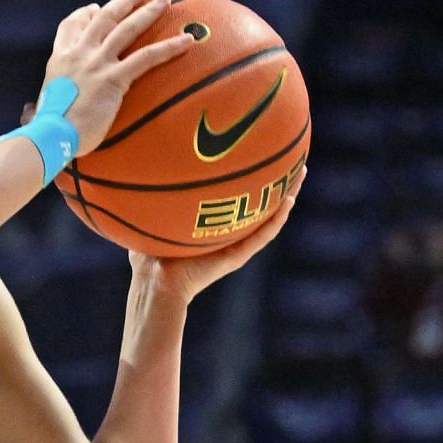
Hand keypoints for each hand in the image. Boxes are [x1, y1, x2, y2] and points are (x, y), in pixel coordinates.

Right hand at [40, 0, 195, 154]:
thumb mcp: (40, 106)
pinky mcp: (114, 78)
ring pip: (127, 28)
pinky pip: (147, 57)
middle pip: (104, 17)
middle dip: (124, 1)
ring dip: (147, 12)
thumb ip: (39, 102)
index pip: (70, 25)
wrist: (51, 135)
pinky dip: (169, 47)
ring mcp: (96, 63)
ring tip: (164, 2)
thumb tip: (30, 112)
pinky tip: (187, 41)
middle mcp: (78, 54)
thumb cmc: (45, 129)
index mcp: (59, 59)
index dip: (85, 13)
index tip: (95, 8)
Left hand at [126, 165, 305, 306]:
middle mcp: (228, 236)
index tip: (260, 157)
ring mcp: (235, 247)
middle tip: (290, 160)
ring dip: (286, 196)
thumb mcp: (152, 219)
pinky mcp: (236, 258)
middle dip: (274, 183)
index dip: (249, 183)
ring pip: (269, 218)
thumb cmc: (148, 259)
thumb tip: (141, 172)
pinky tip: (288, 201)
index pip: (236, 202)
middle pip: (258, 206)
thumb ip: (152, 200)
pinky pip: (261, 237)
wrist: (155, 285)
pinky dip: (276, 220)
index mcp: (212, 228)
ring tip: (300, 174)